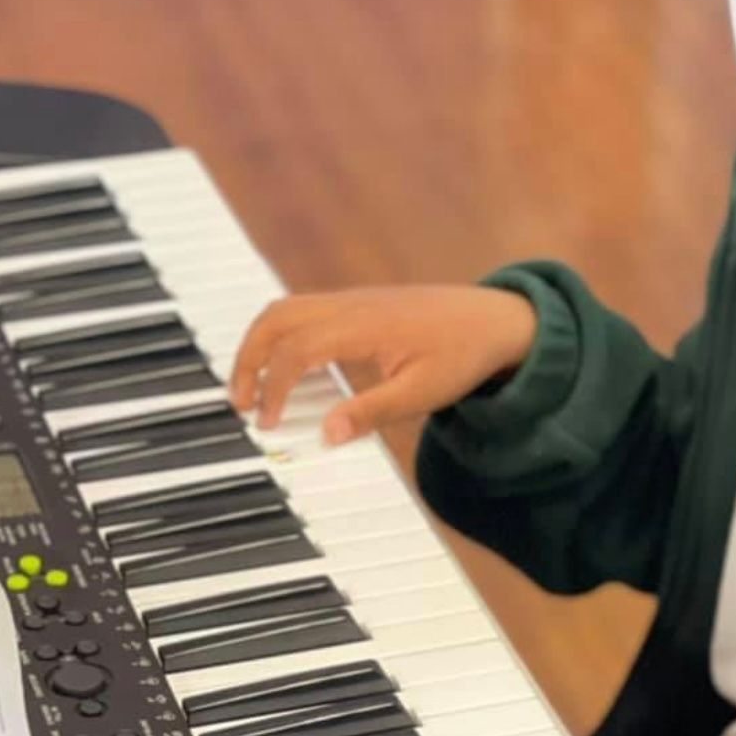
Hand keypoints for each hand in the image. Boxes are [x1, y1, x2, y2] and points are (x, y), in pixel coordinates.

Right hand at [229, 285, 537, 444]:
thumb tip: (326, 434)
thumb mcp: (422, 392)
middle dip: (247, 358)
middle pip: (276, 319)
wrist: (496, 320)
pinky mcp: (359, 305)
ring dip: (260, 344)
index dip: (274, 387)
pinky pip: (305, 311)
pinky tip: (287, 368)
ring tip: (252, 386)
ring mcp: (353, 301)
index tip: (269, 421)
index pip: (296, 351)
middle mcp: (351, 305)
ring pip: (285, 310)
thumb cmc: (464, 353)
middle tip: (239, 401)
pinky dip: (282, 336)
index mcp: (363, 325)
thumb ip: (372, 413)